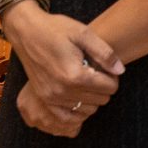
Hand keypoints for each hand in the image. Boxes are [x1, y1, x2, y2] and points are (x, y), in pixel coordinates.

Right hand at [1, 6, 121, 131]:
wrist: (26, 31)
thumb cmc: (56, 29)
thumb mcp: (83, 34)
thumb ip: (104, 53)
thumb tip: (120, 71)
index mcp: (75, 74)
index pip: (109, 88)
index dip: (113, 77)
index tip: (106, 67)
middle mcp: (62, 90)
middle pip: (101, 100)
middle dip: (104, 87)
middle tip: (97, 72)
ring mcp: (51, 97)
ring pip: (87, 110)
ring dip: (92, 98)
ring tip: (87, 81)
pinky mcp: (44, 99)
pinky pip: (67, 118)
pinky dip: (77, 111)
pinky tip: (79, 98)